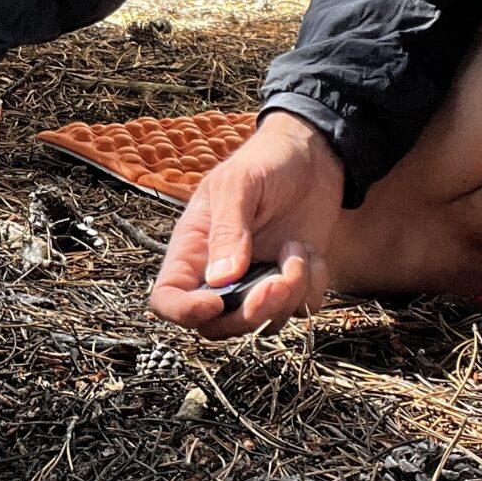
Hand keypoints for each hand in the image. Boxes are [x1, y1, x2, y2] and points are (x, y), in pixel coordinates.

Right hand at [148, 111, 343, 339]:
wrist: (314, 155)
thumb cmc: (266, 161)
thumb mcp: (239, 185)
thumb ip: (228, 230)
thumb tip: (220, 280)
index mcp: (193, 248)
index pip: (167, 298)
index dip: (184, 312)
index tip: (216, 302)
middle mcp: (220, 272)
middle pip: (217, 325)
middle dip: (250, 313)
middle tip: (278, 282)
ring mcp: (257, 280)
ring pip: (263, 322)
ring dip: (288, 296)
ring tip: (297, 252)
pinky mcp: (291, 281)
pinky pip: (300, 309)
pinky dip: (312, 287)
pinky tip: (310, 253)